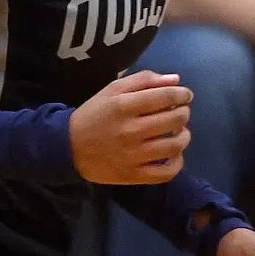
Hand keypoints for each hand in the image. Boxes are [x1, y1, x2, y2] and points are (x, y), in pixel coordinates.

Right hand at [67, 70, 192, 184]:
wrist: (68, 147)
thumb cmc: (95, 115)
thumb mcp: (112, 91)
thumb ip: (143, 81)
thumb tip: (175, 80)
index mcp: (123, 106)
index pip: (165, 97)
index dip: (182, 95)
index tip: (185, 96)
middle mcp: (129, 131)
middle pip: (175, 120)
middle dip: (184, 113)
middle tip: (180, 112)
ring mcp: (133, 156)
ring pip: (175, 146)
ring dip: (184, 136)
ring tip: (178, 132)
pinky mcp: (134, 175)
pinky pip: (167, 172)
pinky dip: (177, 162)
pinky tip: (173, 154)